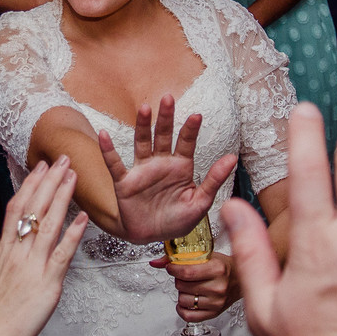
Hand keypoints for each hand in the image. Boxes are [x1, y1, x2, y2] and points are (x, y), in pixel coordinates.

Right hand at [0, 156, 88, 335]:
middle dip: (50, 181)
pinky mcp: (48, 282)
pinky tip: (83, 217)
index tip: (40, 167)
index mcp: (3, 248)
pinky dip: (73, 234)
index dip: (30, 184)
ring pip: (49, 223)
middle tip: (63, 160)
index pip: (17, 207)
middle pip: (35, 207)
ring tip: (74, 175)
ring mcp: (33, 265)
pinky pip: (63, 253)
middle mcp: (18, 251)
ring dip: (63, 197)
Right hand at [99, 95, 236, 244]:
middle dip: (166, 118)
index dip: (191, 130)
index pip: (186, 143)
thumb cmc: (177, 220)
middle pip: (163, 135)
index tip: (196, 115)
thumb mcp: (200, 203)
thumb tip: (232, 158)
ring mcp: (142, 171)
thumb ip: (214, 180)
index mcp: (181, 167)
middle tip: (168, 98)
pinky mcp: (125, 182)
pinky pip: (115, 163)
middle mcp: (161, 164)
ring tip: (144, 108)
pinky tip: (104, 135)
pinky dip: (108, 150)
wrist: (151, 237)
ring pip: (142, 143)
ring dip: (142, 126)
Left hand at [151, 251, 236, 321]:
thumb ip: (180, 258)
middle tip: (185, 276)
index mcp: (217, 269)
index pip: (186, 272)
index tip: (171, 267)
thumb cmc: (223, 266)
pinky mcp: (214, 313)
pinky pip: (189, 316)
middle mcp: (218, 287)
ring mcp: (216, 302)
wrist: (241, 279)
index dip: (172, 269)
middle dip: (179, 279)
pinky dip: (182, 309)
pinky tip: (186, 301)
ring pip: (183, 300)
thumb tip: (155, 262)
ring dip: (182, 293)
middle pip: (182, 286)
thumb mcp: (205, 255)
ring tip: (190, 287)